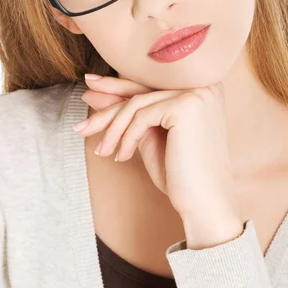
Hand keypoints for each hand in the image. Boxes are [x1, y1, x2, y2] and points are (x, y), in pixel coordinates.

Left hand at [76, 75, 243, 232]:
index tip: (91, 86)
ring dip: (113, 129)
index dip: (118, 86)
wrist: (204, 203)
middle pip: (142, 91)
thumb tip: (94, 94)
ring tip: (101, 152)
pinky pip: (142, 116)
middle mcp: (203, 83)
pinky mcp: (187, 106)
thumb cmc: (180, 173)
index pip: (150, 84)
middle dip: (108, 104)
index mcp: (201, 87)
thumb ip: (128, 114)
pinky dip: (126, 137)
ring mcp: (196, 93)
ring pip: (137, 103)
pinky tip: (121, 157)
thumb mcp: (148, 136)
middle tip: (82, 111)